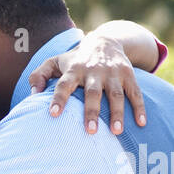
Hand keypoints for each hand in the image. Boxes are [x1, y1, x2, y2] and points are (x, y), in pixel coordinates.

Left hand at [27, 34, 147, 134]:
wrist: (104, 42)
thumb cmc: (74, 60)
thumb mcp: (54, 62)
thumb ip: (38, 76)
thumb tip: (32, 94)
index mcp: (74, 70)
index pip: (64, 85)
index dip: (58, 99)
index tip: (53, 114)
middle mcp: (94, 71)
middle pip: (93, 92)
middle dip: (91, 111)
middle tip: (90, 131)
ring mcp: (113, 73)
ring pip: (116, 95)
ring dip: (117, 113)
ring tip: (116, 132)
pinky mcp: (128, 75)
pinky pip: (136, 92)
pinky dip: (140, 107)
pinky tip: (141, 123)